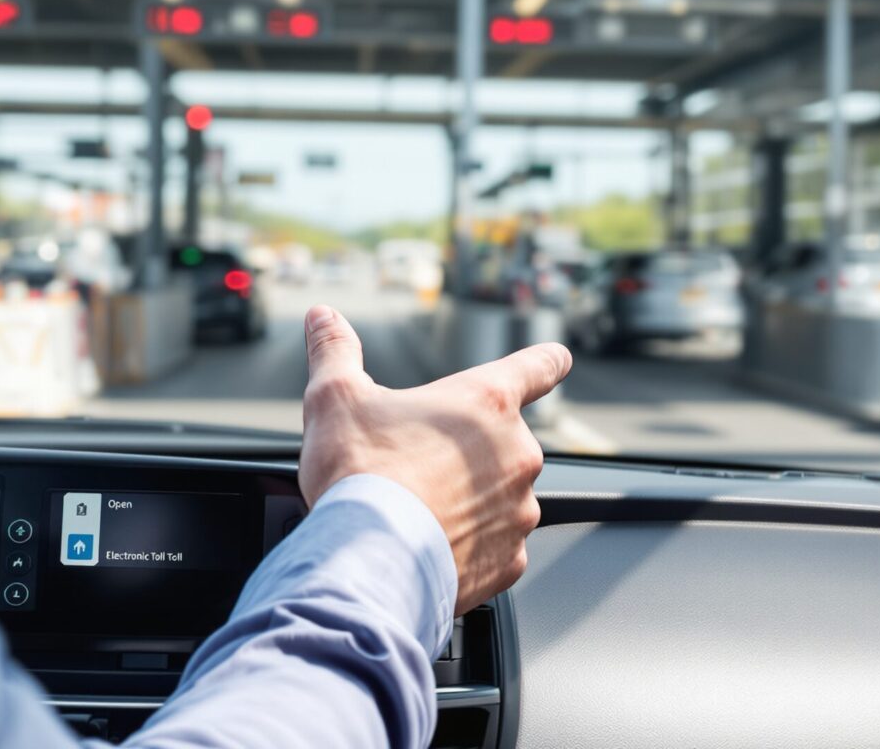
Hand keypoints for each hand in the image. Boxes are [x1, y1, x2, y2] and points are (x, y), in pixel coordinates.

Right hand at [298, 305, 569, 614]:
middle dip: (467, 452)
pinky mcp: (510, 560)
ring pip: (499, 496)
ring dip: (470, 499)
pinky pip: (495, 546)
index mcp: (486, 402)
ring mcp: (518, 510)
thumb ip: (335, 351)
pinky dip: (469, 545)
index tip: (558, 358)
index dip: (547, 360)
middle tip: (416, 465)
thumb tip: (322, 316)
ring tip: (418, 510)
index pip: (537, 366)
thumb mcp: (335, 398)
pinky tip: (430, 545)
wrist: (368, 562)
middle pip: (503, 442)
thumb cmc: (359, 474)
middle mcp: (516, 453)